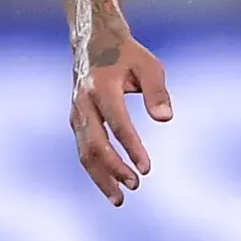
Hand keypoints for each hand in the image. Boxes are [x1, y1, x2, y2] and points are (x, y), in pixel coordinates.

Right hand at [69, 35, 172, 205]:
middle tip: (135, 186)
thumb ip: (157, 91)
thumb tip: (165, 119)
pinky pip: (83, 149)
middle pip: (94, 144)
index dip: (131, 147)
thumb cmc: (127, 55)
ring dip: (101, 177)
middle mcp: (83, 102)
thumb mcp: (149, 65)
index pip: (117, 123)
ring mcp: (76, 112)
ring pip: (85, 151)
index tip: (146, 169)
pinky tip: (110, 185)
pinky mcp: (76, 120)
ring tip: (119, 200)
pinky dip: (96, 170)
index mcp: (101, 86)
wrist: (93, 40)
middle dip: (113, 169)